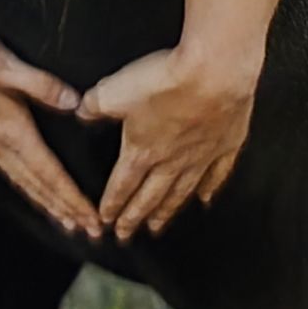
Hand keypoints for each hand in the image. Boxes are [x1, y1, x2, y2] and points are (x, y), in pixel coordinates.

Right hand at [0, 3, 102, 241]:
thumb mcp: (3, 63)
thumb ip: (40, 84)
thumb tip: (75, 103)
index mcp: (10, 128)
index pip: (48, 173)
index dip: (72, 198)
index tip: (92, 221)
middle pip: (38, 185)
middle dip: (65, 209)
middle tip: (90, 233)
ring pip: (23, 179)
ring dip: (46, 201)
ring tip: (67, 220)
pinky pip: (9, 167)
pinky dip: (27, 184)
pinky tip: (30, 186)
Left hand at [78, 43, 256, 237]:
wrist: (215, 72)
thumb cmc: (165, 81)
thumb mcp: (115, 90)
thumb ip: (95, 105)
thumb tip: (81, 112)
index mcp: (142, 150)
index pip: (122, 185)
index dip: (112, 204)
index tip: (105, 221)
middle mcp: (171, 161)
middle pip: (149, 197)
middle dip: (134, 218)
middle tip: (125, 236)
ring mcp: (201, 156)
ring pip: (180, 192)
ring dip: (166, 211)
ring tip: (157, 227)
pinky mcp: (226, 144)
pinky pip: (217, 175)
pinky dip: (209, 189)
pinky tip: (205, 200)